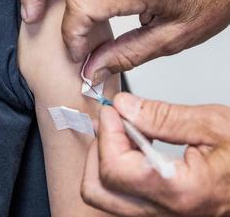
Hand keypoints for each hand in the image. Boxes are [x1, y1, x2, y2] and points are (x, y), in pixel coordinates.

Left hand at [81, 93, 229, 215]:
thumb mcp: (214, 125)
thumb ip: (163, 116)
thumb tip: (124, 107)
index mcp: (180, 191)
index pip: (113, 168)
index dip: (107, 131)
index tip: (114, 109)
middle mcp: (170, 213)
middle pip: (98, 190)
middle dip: (99, 150)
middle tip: (116, 123)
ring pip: (108, 200)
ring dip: (106, 164)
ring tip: (126, 136)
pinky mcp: (169, 215)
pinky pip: (126, 201)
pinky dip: (121, 176)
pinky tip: (138, 152)